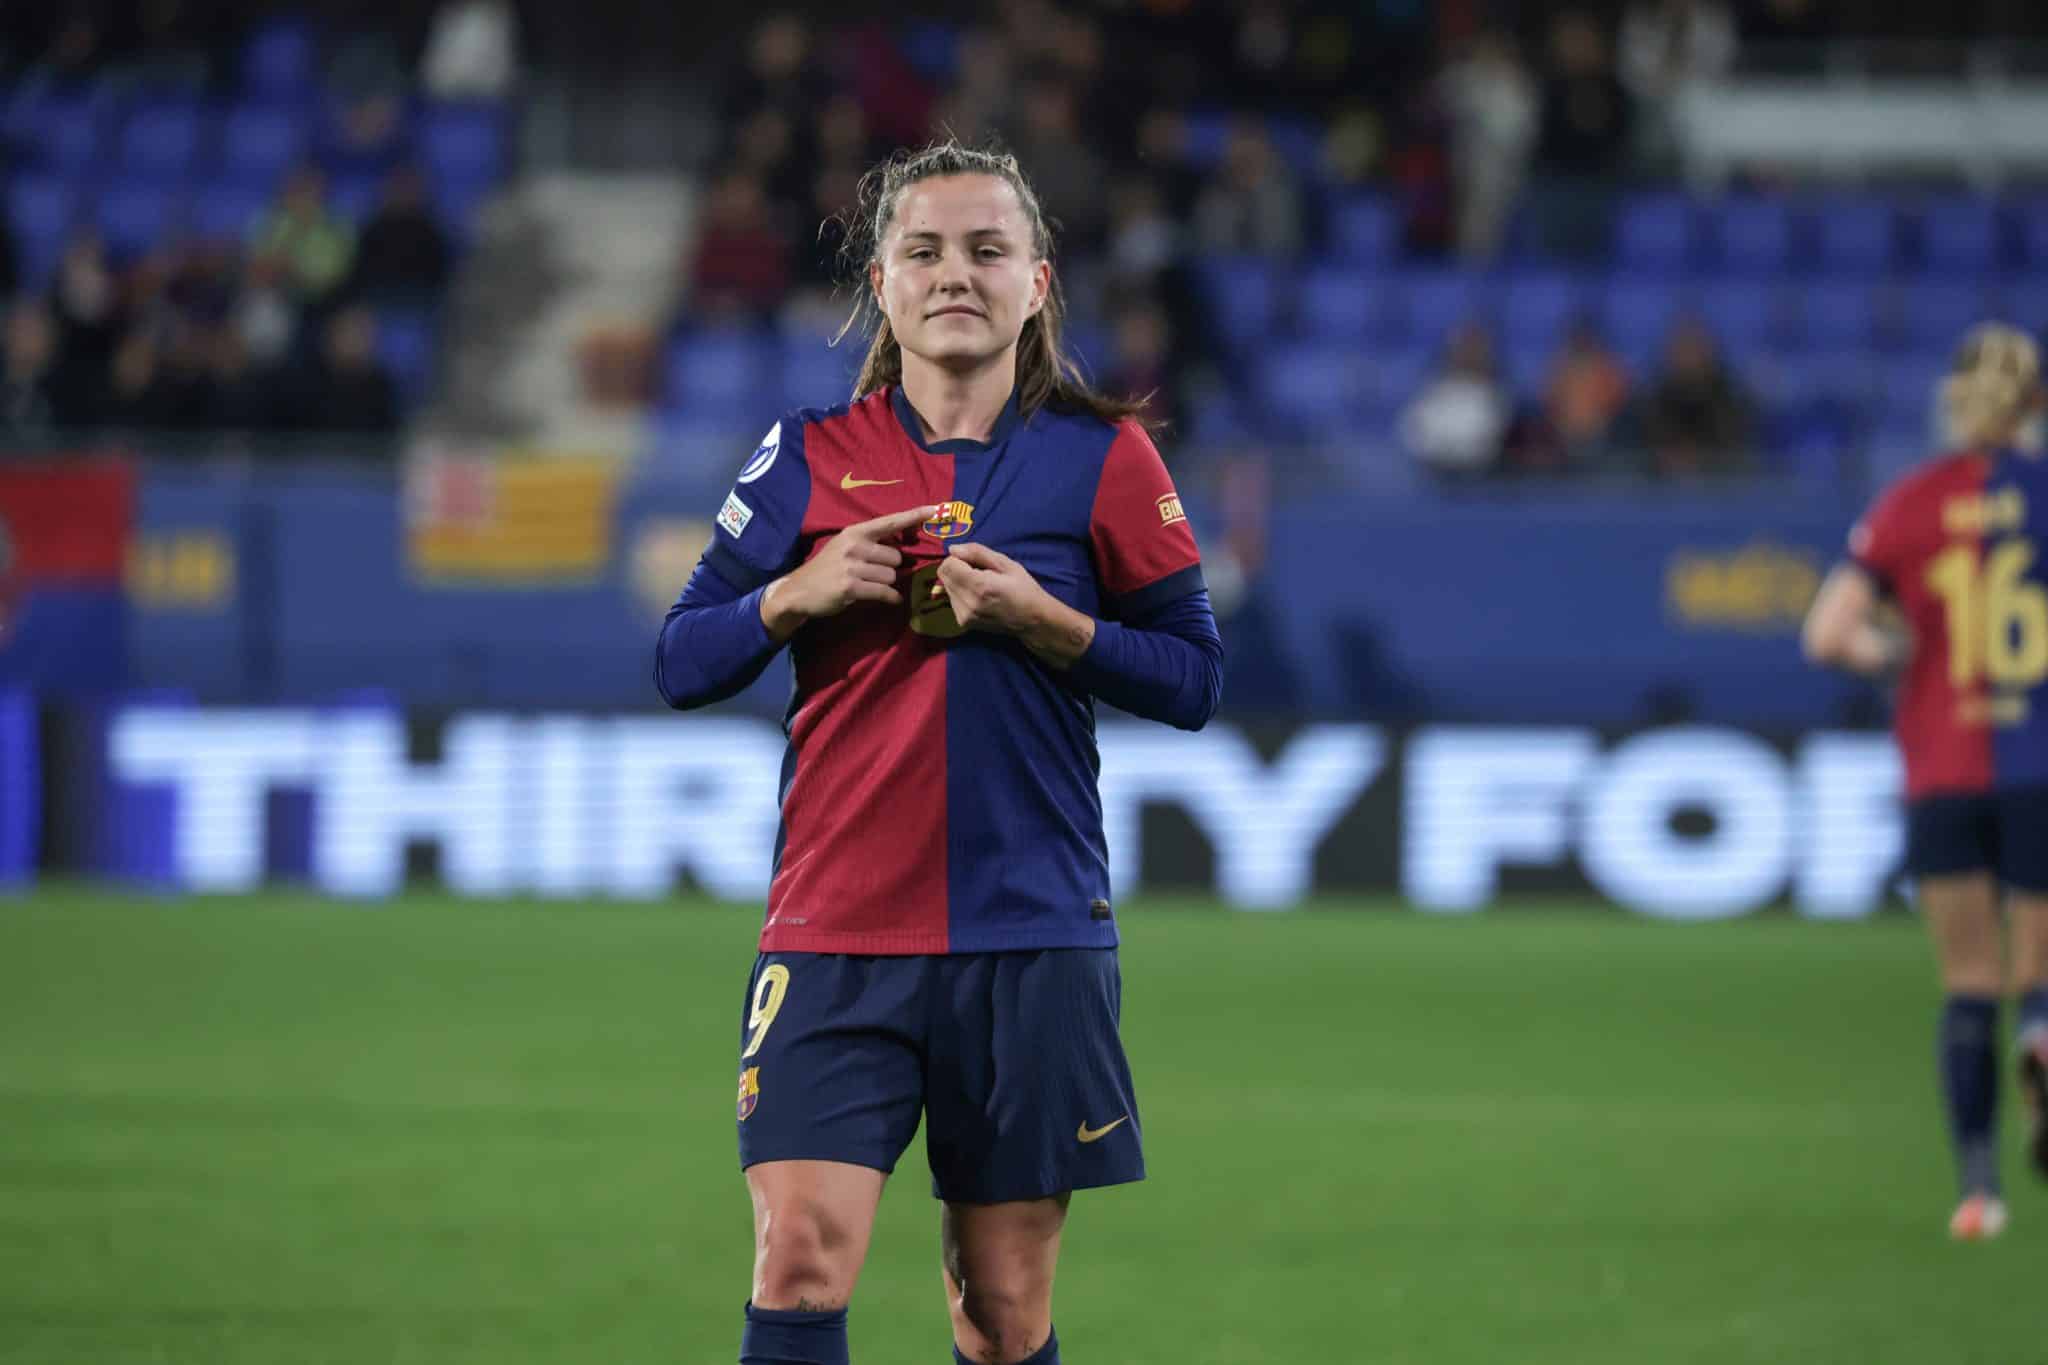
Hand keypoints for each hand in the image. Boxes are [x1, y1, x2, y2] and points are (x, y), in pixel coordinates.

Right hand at [760, 504, 936, 640]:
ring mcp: (851, 566)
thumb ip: (870, 543)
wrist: (799, 591)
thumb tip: (901, 546)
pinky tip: (887, 599)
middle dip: (891, 569)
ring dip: (887, 584)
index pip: (890, 522)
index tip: (935, 510)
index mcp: (855, 532)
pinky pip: (885, 592)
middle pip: (896, 557)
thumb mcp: (845, 547)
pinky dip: (890, 598)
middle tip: (874, 574)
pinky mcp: (850, 587)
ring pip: (892, 576)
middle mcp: (854, 545)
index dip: (913, 516)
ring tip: (870, 585)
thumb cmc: (828, 569)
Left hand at [936, 542, 1094, 664]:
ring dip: (958, 582)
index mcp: (979, 586)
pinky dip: (961, 594)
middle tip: (979, 572)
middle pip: (944, 576)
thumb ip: (977, 553)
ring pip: (946, 588)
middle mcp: (967, 603)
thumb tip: (952, 549)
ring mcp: (964, 616)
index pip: (947, 565)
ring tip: (981, 585)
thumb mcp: (1006, 564)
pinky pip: (952, 600)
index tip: (975, 562)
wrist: (1032, 621)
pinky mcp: (963, 623)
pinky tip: (979, 597)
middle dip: (957, 569)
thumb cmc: (1023, 588)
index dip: (959, 558)